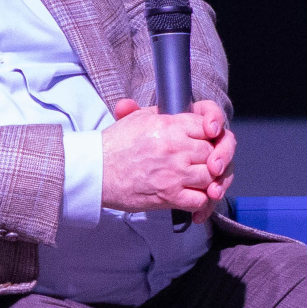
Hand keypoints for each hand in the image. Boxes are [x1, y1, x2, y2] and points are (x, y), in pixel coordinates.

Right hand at [100, 98, 232, 213]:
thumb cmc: (113, 146)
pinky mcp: (169, 196)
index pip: (206, 126)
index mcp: (169, 125)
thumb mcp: (137, 118)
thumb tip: (175, 108)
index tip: (203, 141)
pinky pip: (200, 199)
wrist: (95, 171)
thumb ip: (161, 113)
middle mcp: (176, 148)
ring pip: (210, 176)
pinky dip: (200, 199)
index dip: (208, 134)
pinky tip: (192, 195)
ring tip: (195, 179)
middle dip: (208, 157)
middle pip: (211, 152)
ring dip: (206, 179)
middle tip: (198, 162)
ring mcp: (174, 173)